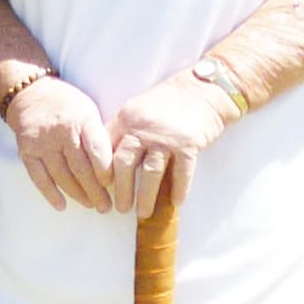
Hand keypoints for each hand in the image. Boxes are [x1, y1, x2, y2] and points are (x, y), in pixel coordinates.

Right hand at [4, 76, 113, 211]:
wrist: (30, 95)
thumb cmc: (67, 106)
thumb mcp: (89, 111)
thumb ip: (99, 136)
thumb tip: (117, 167)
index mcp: (82, 120)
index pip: (96, 149)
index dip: (105, 170)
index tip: (113, 185)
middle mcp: (61, 131)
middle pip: (80, 167)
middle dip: (95, 190)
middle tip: (106, 206)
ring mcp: (42, 143)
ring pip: (61, 175)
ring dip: (77, 194)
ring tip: (91, 205)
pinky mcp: (27, 151)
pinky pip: (39, 177)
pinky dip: (50, 193)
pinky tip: (62, 206)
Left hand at [103, 71, 237, 217]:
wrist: (203, 90)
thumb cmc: (168, 102)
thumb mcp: (137, 109)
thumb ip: (122, 131)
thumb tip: (106, 159)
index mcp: (126, 119)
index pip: (106, 148)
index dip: (100, 171)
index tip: (100, 188)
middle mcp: (143, 128)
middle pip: (124, 164)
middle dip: (121, 190)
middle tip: (120, 209)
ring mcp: (166, 137)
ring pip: (151, 173)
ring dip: (145, 197)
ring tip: (142, 213)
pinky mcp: (188, 144)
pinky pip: (182, 173)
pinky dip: (179, 190)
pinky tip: (176, 203)